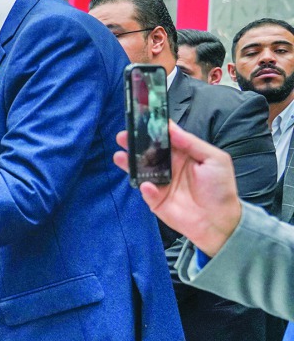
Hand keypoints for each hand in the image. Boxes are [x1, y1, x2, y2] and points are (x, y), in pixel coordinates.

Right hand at [112, 121, 242, 256]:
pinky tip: (147, 185)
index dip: (153, 129)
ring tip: (119, 156)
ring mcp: (160, 183)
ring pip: (141, 170)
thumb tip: (171, 128)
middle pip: (148, 152)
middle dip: (134, 144)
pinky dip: (145, 187)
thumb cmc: (220, 189)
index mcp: (183, 154)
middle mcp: (169, 167)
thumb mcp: (214, 159)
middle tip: (123, 136)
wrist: (219, 220)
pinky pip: (146, 191)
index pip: (165, 138)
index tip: (141, 120)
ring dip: (130, 163)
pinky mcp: (155, 200)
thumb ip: (192, 143)